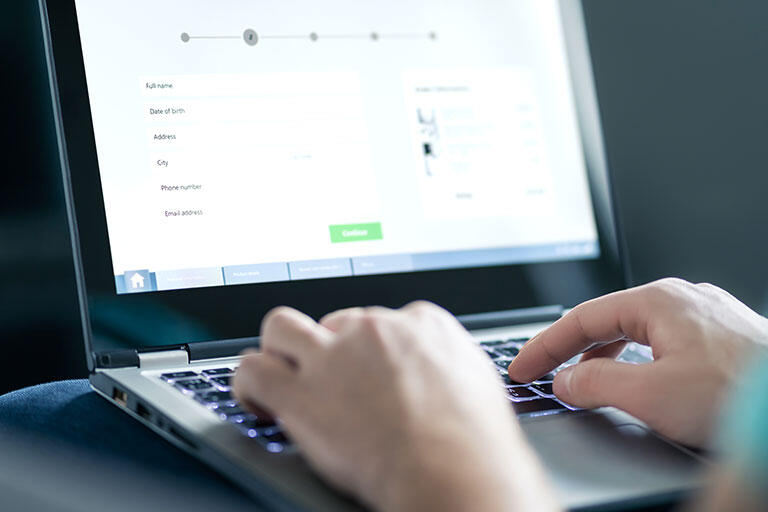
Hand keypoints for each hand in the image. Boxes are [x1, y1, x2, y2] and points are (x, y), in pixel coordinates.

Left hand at [234, 302, 557, 511]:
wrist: (453, 470)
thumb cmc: (476, 442)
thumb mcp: (477, 382)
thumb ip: (447, 363)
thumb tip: (437, 368)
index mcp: (421, 323)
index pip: (382, 319)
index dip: (372, 349)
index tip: (370, 372)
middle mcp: (373, 329)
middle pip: (336, 321)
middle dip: (333, 348)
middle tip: (337, 384)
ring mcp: (334, 356)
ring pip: (282, 325)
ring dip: (280, 347)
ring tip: (283, 372)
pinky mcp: (301, 393)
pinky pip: (253, 369)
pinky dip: (248, 382)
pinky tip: (257, 398)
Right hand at [509, 278, 767, 446]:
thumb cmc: (740, 393)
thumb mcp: (650, 394)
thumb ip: (595, 384)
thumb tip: (566, 381)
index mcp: (658, 301)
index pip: (581, 319)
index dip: (545, 346)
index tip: (523, 368)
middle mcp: (682, 300)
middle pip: (607, 320)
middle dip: (571, 349)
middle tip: (544, 374)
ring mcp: (705, 317)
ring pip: (636, 332)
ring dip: (604, 357)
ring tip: (582, 380)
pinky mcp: (722, 338)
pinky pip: (662, 343)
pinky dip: (635, 361)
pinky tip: (636, 379)